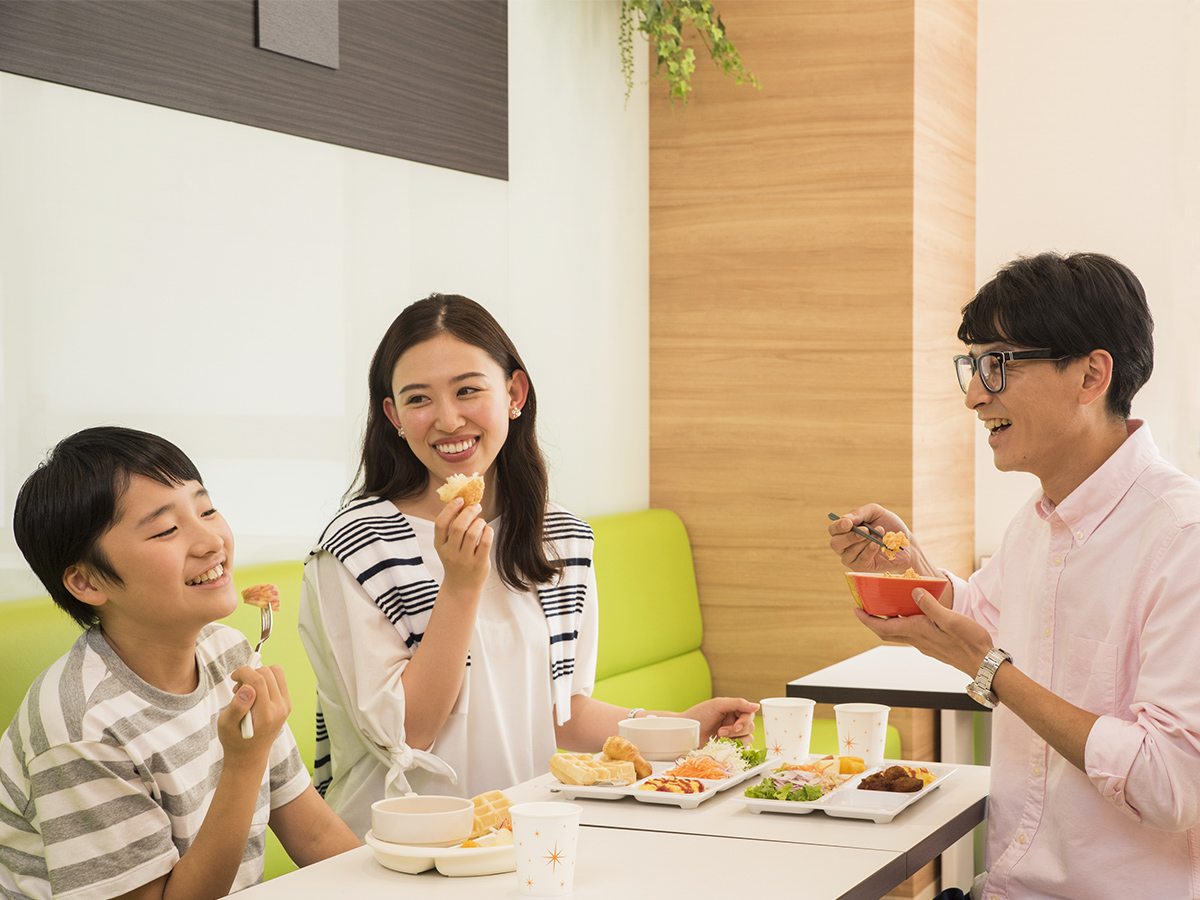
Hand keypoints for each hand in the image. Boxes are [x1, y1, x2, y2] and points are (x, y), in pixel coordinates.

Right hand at [222, 664, 290, 758]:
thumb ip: (237, 706)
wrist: (250, 756)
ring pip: (276, 672)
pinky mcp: (286, 704)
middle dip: (250, 673)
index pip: (258, 679)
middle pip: (268, 673)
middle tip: (238, 688)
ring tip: (246, 689)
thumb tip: (248, 688)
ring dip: (259, 675)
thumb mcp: (226, 725)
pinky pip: (279, 680)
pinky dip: (266, 679)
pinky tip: (255, 692)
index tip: (233, 678)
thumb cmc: (234, 740)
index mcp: (265, 714)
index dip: (244, 672)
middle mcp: (280, 709)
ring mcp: (286, 706)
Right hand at [434, 497, 492, 594]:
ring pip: (473, 533)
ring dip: (479, 522)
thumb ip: (451, 529)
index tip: (460, 499)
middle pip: (458, 527)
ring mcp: (465, 559)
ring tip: (481, 522)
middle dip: (469, 512)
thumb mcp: (447, 547)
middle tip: (476, 506)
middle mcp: (450, 552)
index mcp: (440, 545)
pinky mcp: (479, 563)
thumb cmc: (456, 561)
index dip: (450, 509)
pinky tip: (487, 531)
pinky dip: (488, 532)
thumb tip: (462, 503)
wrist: (461, 587)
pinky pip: (485, 542)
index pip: (440, 524)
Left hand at [681, 697, 759, 744]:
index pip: (749, 714)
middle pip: (750, 727)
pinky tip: (722, 745)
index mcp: (733, 710)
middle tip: (721, 731)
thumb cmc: (698, 715)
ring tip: (719, 737)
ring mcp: (731, 735)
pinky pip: (740, 749)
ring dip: (736, 739)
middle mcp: (734, 722)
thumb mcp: (717, 704)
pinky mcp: (728, 746)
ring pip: (748, 739)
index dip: (745, 721)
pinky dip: (734, 747)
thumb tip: (756, 706)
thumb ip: (737, 703)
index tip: (736, 726)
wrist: (685, 732)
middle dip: (737, 730)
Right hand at [828, 504, 914, 572]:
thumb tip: (846, 519)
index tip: (849, 523)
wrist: (906, 542)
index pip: (833, 529)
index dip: (838, 526)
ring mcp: (853, 558)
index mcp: (845, 530)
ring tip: (879, 534)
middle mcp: (845, 545)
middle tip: (865, 531)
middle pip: (835, 544)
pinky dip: (869, 551)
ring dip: (864, 543)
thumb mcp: (876, 512)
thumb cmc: (889, 526)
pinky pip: (860, 561)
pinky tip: (877, 545)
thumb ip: (860, 512)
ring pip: (848, 553)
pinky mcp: (863, 567)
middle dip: (849, 537)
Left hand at [853, 589, 992, 676]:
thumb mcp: (950, 619)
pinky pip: (911, 634)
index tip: (855, 610)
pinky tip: (912, 615)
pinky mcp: (933, 646)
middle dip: (872, 620)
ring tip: (885, 607)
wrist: (984, 664)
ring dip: (888, 622)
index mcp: (917, 632)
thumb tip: (913, 592)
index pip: (883, 628)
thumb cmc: (969, 642)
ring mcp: (925, 644)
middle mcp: (917, 640)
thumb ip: (930, 606)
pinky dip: (903, 624)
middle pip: (887, 632)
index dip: (867, 619)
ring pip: (899, 633)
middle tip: (864, 607)